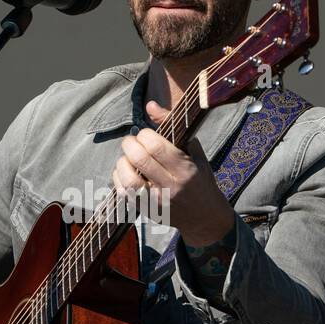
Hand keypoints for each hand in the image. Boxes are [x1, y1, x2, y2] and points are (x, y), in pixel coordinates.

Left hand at [112, 100, 234, 245]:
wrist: (205, 218)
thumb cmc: (200, 179)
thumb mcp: (194, 151)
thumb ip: (172, 127)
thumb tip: (149, 105)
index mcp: (185, 169)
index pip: (156, 146)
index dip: (144, 135)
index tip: (145, 134)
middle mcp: (171, 186)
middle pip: (139, 160)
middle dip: (129, 144)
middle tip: (131, 142)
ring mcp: (158, 202)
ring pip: (128, 180)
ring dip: (121, 163)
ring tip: (127, 158)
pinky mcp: (148, 212)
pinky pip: (125, 194)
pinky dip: (119, 180)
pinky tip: (125, 174)